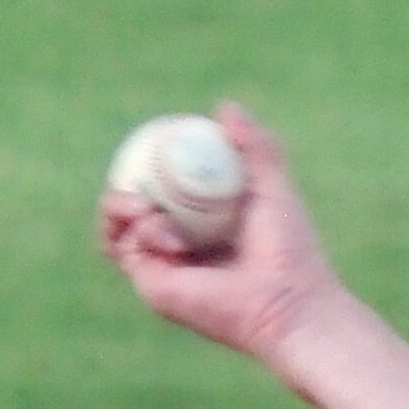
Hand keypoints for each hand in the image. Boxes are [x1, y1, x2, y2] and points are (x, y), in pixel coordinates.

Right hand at [99, 103, 344, 367]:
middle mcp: (180, 248)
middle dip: (121, 184)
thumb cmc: (291, 251)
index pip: (161, 189)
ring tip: (143, 206)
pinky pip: (126, 249)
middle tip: (135, 170)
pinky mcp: (154, 288)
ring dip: (118, 205)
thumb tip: (225, 106)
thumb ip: (255, 147)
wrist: (290, 302)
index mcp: (203, 225)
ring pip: (117, 228)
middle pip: (129, 206)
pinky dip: (136, 233)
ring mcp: (164, 269)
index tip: (151, 143)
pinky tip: (163, 232)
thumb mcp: (272, 187)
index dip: (147, 165)